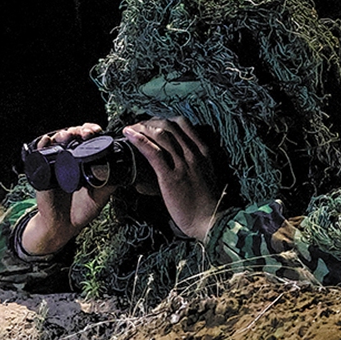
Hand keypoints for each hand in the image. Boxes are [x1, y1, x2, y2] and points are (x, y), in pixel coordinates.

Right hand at [20, 123, 117, 254]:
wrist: (62, 226)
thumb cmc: (80, 210)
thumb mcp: (100, 196)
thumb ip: (110, 183)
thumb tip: (121, 170)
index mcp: (83, 163)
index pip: (87, 140)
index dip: (91, 132)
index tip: (96, 131)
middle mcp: (69, 160)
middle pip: (72, 136)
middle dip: (79, 130)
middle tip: (85, 133)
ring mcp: (55, 164)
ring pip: (57, 141)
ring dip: (63, 133)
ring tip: (68, 135)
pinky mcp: (43, 171)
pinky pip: (40, 153)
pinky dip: (43, 144)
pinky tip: (48, 140)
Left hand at [123, 116, 222, 239]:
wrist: (210, 220)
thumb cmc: (205, 202)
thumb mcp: (204, 174)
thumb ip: (194, 162)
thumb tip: (177, 156)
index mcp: (202, 151)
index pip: (182, 123)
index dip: (163, 119)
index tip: (151, 124)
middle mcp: (193, 154)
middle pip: (169, 125)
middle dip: (149, 122)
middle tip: (136, 126)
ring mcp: (183, 164)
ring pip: (161, 135)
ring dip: (142, 128)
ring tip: (129, 129)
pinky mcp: (171, 177)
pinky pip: (154, 153)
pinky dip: (139, 140)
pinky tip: (129, 136)